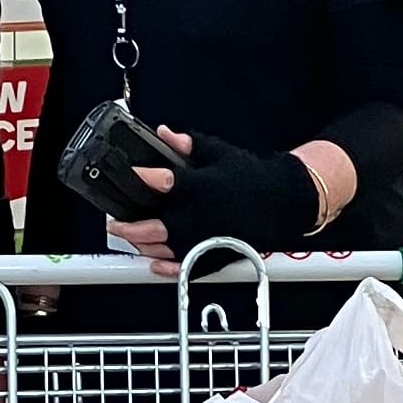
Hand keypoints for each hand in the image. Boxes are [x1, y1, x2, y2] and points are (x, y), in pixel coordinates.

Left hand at [109, 129, 319, 272]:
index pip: (163, 182)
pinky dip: (167, 269)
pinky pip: (187, 267)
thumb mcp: (220, 153)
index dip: (140, 178)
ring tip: (130, 237)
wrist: (286, 202)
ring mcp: (208, 239)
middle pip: (156, 227)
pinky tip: (154, 263)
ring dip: (143, 245)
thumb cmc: (255, 178)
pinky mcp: (217, 255)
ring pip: (166, 250)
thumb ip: (189, 145)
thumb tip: (165, 134)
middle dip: (130, 226)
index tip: (128, 175)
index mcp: (202, 187)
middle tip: (116, 223)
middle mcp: (202, 216)